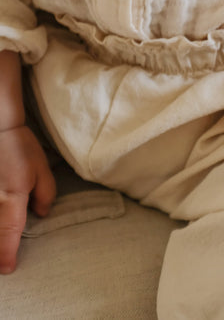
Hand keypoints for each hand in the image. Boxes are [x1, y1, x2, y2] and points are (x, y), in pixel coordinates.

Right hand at [0, 126, 55, 273]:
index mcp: (13, 196)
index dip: (8, 253)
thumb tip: (41, 215)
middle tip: (2, 266)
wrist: (0, 129)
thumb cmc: (22, 148)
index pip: (9, 232)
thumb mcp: (42, 171)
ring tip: (0, 251)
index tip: (9, 268)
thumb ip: (45, 195)